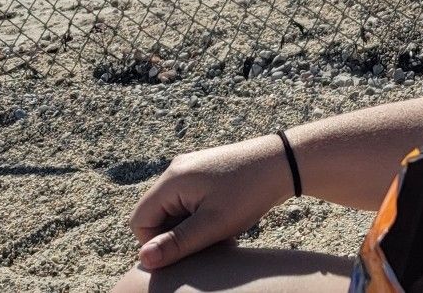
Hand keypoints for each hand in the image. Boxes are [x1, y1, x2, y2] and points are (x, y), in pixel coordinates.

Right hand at [129, 134, 297, 269]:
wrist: (282, 162)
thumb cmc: (249, 192)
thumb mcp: (213, 225)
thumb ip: (177, 243)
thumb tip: (144, 259)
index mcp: (171, 180)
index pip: (140, 221)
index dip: (156, 244)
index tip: (186, 252)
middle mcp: (175, 170)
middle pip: (156, 215)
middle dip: (176, 236)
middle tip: (207, 244)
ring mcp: (189, 169)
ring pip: (174, 211)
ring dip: (191, 228)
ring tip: (219, 233)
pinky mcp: (203, 172)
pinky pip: (188, 202)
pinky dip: (200, 216)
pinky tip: (223, 222)